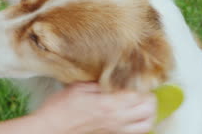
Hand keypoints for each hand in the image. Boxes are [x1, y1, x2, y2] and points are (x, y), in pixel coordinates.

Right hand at [32, 83, 156, 133]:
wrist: (51, 129)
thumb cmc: (61, 108)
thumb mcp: (81, 86)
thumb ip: (102, 81)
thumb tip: (118, 74)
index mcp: (109, 103)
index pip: (140, 94)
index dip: (145, 85)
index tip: (142, 78)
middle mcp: (117, 118)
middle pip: (149, 109)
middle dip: (151, 98)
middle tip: (145, 90)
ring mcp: (116, 129)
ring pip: (146, 124)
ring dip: (149, 113)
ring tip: (144, 104)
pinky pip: (136, 132)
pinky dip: (141, 124)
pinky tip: (135, 116)